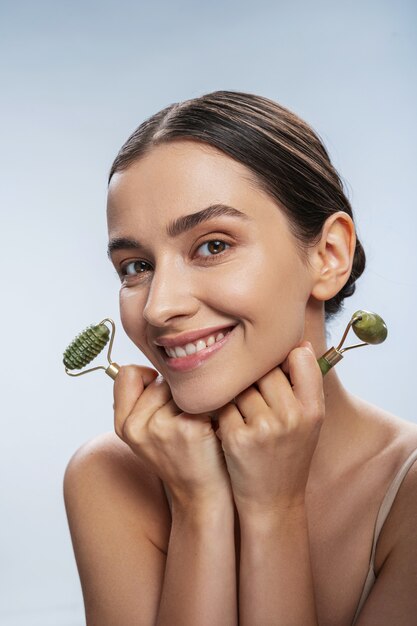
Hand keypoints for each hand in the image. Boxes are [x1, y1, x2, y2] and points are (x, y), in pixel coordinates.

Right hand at [113, 365, 231, 505]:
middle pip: (159, 380)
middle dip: (177, 395)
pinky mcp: (190, 427)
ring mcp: (162, 427)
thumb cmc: (179, 457)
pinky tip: (212, 429)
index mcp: (123, 425)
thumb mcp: (146, 434)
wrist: (202, 496)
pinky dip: (212, 408)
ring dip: (195, 401)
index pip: (127, 373)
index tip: (163, 394)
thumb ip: (141, 402)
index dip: (148, 377)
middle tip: (186, 422)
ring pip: (181, 388)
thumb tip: (151, 366)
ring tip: (199, 426)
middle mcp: (137, 426)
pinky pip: (203, 397)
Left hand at [214, 341, 323, 513]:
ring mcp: (263, 426)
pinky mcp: (236, 436)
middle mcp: (291, 416)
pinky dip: (223, 409)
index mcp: (313, 409)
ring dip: (237, 392)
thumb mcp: (310, 422)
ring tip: (243, 411)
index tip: (276, 368)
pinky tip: (228, 423)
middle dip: (255, 376)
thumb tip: (297, 344)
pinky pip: (224, 403)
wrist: (273, 502)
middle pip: (265, 368)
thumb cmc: (289, 454)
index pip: (300, 358)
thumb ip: (306, 384)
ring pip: (241, 384)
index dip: (284, 358)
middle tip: (254, 395)